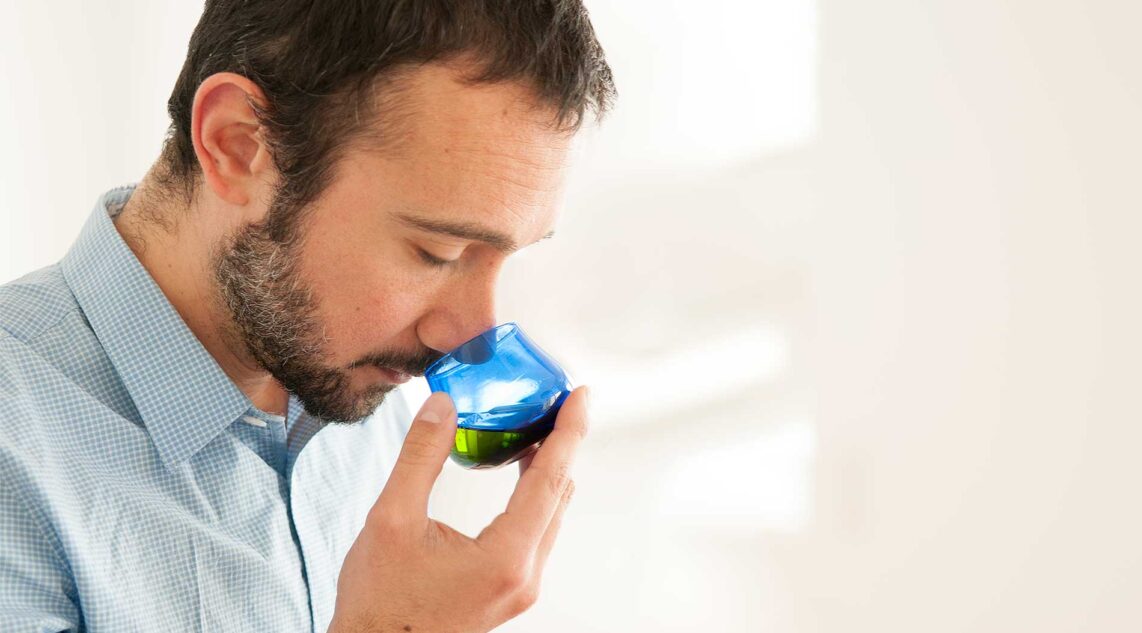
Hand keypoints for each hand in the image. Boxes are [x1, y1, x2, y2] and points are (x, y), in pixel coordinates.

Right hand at [328, 386, 589, 632]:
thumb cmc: (379, 602)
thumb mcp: (391, 519)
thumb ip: (420, 458)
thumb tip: (442, 406)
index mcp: (505, 558)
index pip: (549, 479)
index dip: (568, 431)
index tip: (580, 396)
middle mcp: (524, 575)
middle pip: (557, 494)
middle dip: (562, 443)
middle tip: (559, 400)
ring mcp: (520, 586)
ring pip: (550, 514)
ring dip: (548, 468)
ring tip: (538, 425)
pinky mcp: (510, 590)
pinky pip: (537, 530)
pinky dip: (535, 493)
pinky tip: (519, 470)